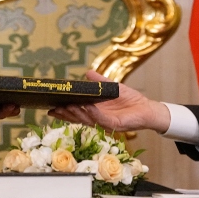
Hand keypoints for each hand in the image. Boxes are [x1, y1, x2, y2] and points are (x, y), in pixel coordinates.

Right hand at [47, 70, 170, 132]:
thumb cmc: (131, 100)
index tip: (50, 108)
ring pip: (87, 120)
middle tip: (53, 109)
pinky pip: (102, 120)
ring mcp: (106, 123)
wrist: (147, 109)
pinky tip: (87, 106)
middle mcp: (98, 119)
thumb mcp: (112, 87)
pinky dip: (93, 113)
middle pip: (78, 119)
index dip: (64, 112)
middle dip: (65, 114)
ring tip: (66, 106)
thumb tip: (87, 72)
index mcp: (95, 112)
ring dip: (76, 114)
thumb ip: (99, 81)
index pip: (76, 114)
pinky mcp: (115, 125)